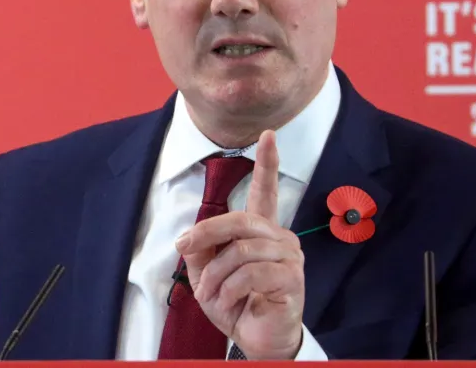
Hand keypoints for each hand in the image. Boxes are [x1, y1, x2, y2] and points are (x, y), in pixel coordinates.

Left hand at [176, 130, 304, 359]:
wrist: (257, 340)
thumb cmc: (237, 305)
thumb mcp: (209, 276)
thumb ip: (201, 252)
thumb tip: (189, 240)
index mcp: (262, 232)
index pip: (266, 192)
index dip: (267, 163)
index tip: (267, 136)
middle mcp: (281, 238)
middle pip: (240, 220)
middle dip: (206, 233)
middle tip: (183, 249)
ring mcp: (289, 258)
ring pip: (242, 251)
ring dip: (216, 275)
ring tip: (209, 294)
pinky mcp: (291, 280)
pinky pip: (251, 274)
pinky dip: (229, 290)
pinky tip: (226, 302)